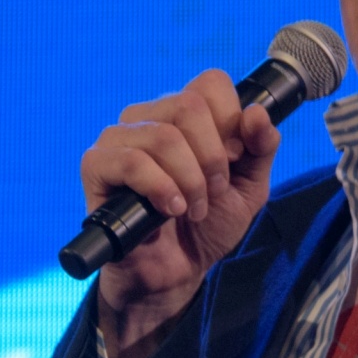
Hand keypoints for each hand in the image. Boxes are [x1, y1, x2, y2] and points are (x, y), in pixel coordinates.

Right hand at [79, 70, 280, 357]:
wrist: (177, 273)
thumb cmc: (208, 226)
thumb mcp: (249, 187)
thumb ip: (261, 148)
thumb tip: (257, 113)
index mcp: (185, 113)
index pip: (210, 84)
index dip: (231, 122)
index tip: (233, 160)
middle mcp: (149, 116)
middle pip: (189, 105)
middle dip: (212, 158)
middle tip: (213, 192)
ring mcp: (119, 139)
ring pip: (163, 136)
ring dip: (189, 181)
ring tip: (191, 209)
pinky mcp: (97, 166)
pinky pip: (131, 161)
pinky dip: (160, 188)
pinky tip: (169, 210)